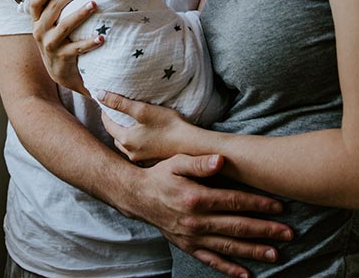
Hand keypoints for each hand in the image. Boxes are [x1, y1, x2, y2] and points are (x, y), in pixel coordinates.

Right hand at [29, 0, 103, 93]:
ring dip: (80, 13)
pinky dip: (89, 43)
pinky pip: (76, 48)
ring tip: (94, 4)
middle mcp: (40, 31)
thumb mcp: (53, 24)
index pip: (36, 1)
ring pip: (64, 26)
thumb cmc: (60, 40)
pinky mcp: (61, 58)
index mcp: (37, 20)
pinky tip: (101, 37)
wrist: (61, 72)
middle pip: (53, 8)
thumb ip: (59, 6)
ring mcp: (50, 45)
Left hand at [100, 91, 187, 162]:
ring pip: (125, 144)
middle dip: (113, 124)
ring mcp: (140, 159)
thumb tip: (99, 95)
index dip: (105, 112)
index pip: (107, 125)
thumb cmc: (168, 125)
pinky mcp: (150, 160)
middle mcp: (130, 153)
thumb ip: (120, 103)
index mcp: (126, 140)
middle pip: (115, 136)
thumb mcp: (143, 110)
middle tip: (115, 112)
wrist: (190, 144)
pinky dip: (134, 141)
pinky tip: (142, 135)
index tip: (106, 102)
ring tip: (128, 122)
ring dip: (123, 134)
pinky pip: (136, 149)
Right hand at [133, 154, 292, 277]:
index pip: (234, 202)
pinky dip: (229, 269)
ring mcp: (193, 237)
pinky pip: (212, 261)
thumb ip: (199, 162)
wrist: (138, 197)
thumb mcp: (177, 162)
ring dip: (254, 250)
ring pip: (229, 246)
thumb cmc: (160, 175)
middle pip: (237, 226)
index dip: (258, 204)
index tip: (278, 206)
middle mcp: (197, 221)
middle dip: (265, 230)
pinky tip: (246, 274)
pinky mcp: (188, 247)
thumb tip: (220, 160)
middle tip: (289, 233)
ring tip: (276, 253)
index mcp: (196, 198)